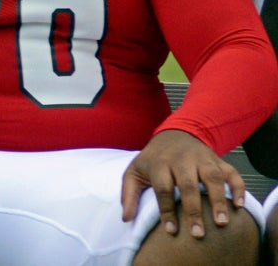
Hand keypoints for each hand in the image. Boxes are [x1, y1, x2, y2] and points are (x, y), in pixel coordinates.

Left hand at [122, 129, 244, 237]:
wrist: (175, 134)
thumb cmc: (153, 159)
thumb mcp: (134, 172)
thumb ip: (128, 194)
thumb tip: (126, 218)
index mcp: (159, 163)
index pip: (163, 188)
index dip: (167, 210)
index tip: (171, 231)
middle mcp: (181, 159)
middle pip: (188, 184)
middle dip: (193, 209)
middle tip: (198, 233)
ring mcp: (202, 158)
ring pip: (212, 177)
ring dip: (218, 200)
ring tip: (221, 222)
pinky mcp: (218, 160)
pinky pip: (231, 172)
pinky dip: (238, 188)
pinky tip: (239, 206)